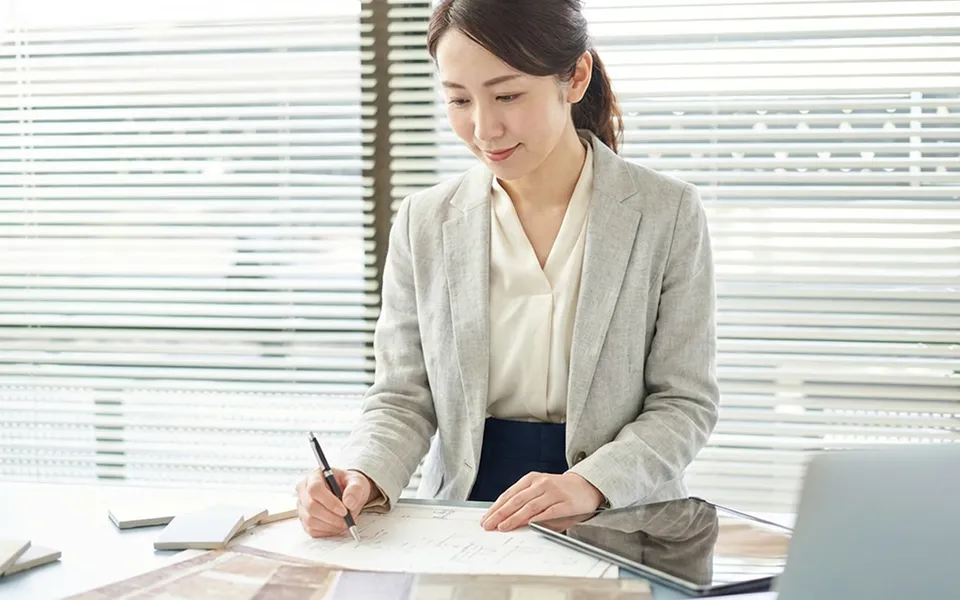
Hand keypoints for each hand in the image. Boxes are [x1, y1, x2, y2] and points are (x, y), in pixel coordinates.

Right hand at [296, 468, 372, 537]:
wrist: (348, 494)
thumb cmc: (350, 485)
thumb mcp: (357, 482)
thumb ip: (355, 489)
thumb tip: (349, 502)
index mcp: (315, 476)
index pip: (315, 489)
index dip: (329, 502)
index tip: (344, 511)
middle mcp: (304, 491)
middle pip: (311, 507)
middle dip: (332, 517)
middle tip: (348, 520)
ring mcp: (302, 506)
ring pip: (311, 521)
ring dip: (331, 525)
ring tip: (346, 522)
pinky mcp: (304, 520)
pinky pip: (313, 530)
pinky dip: (328, 531)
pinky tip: (338, 526)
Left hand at [480, 472, 603, 531]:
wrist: (587, 485)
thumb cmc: (559, 489)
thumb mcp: (539, 489)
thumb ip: (524, 500)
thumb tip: (504, 517)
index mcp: (531, 478)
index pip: (509, 494)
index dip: (496, 507)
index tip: (486, 518)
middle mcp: (541, 483)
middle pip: (516, 500)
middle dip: (500, 514)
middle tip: (489, 525)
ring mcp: (554, 492)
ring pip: (530, 506)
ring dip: (514, 518)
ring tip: (503, 527)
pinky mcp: (566, 503)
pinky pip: (549, 512)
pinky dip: (537, 518)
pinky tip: (527, 525)